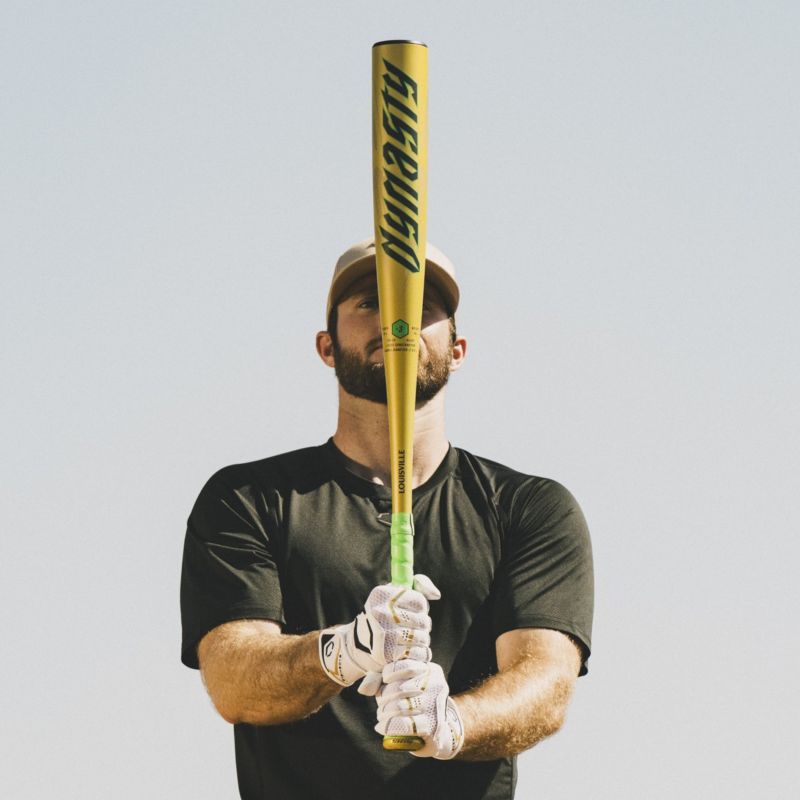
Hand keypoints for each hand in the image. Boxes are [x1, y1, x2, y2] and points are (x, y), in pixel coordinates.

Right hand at [319, 574, 439, 686]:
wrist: (357, 646)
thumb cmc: (382, 616)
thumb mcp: (393, 595)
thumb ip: (417, 586)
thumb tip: (437, 595)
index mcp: (383, 595)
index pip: (420, 602)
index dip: (421, 608)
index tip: (412, 612)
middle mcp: (383, 613)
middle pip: (423, 621)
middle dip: (422, 626)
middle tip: (413, 628)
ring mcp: (385, 634)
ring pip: (423, 638)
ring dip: (422, 641)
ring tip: (412, 639)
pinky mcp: (388, 653)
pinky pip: (418, 653)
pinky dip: (420, 653)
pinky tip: (411, 651)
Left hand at [374, 660, 464, 759]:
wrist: (437, 731)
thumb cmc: (412, 703)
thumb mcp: (398, 685)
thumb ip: (380, 680)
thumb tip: (363, 689)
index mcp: (429, 669)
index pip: (405, 665)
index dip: (389, 673)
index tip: (385, 681)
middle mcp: (435, 684)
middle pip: (400, 687)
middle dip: (384, 699)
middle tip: (381, 707)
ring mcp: (435, 705)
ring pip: (400, 706)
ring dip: (384, 713)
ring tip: (381, 717)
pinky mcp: (433, 725)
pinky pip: (404, 724)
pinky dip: (389, 726)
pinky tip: (382, 727)